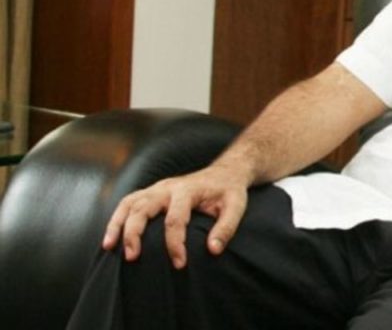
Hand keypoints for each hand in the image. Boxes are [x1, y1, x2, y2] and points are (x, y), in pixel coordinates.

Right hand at [101, 163, 249, 268]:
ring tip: (109, 248)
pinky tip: (111, 237)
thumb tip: (213, 250)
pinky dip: (116, 218)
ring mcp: (157, 188)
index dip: (175, 244)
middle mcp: (168, 187)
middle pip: (143, 208)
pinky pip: (128, 203)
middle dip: (134, 233)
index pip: (175, 219)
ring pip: (129, 204)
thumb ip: (226, 227)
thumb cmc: (229, 191)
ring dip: (117, 225)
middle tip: (132, 258)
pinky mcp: (151, 192)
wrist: (224, 173)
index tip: (179, 264)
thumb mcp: (236, 206)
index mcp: (188, 190)